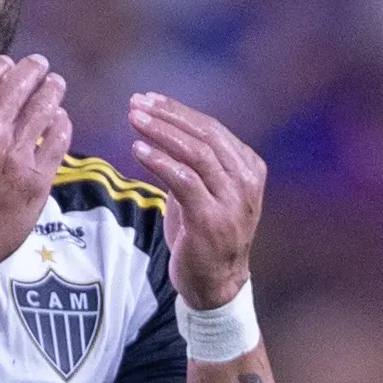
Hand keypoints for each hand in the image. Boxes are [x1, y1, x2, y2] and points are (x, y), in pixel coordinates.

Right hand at [0, 53, 69, 272]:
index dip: (2, 65)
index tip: (9, 66)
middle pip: (19, 84)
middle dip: (33, 69)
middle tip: (40, 66)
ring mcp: (15, 159)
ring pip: (45, 106)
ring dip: (52, 90)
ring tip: (55, 86)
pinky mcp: (38, 180)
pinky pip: (59, 138)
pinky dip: (61, 122)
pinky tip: (59, 119)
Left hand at [128, 92, 263, 306]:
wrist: (215, 284)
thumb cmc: (205, 236)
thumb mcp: (203, 192)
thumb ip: (193, 163)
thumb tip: (161, 128)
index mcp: (249, 169)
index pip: (212, 128)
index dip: (178, 111)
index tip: (149, 99)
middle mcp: (246, 182)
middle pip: (205, 134)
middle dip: (168, 115)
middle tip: (137, 103)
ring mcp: (232, 201)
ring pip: (196, 153)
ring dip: (161, 132)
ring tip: (134, 119)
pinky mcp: (212, 220)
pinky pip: (184, 181)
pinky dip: (160, 161)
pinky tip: (137, 150)